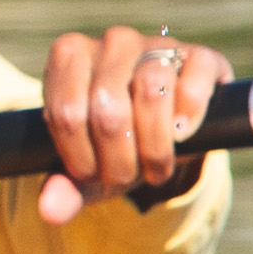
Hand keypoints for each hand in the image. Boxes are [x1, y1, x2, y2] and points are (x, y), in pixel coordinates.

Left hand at [39, 26, 222, 222]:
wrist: (164, 129)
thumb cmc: (113, 144)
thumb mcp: (85, 168)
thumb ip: (64, 188)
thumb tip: (52, 211)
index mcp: (70, 57)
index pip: (68, 114)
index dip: (82, 158)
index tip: (90, 174)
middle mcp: (111, 42)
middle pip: (109, 109)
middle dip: (120, 161)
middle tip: (128, 176)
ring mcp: (156, 45)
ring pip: (152, 90)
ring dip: (156, 148)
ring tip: (155, 166)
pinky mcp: (199, 56)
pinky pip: (192, 86)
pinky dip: (189, 120)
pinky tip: (182, 135)